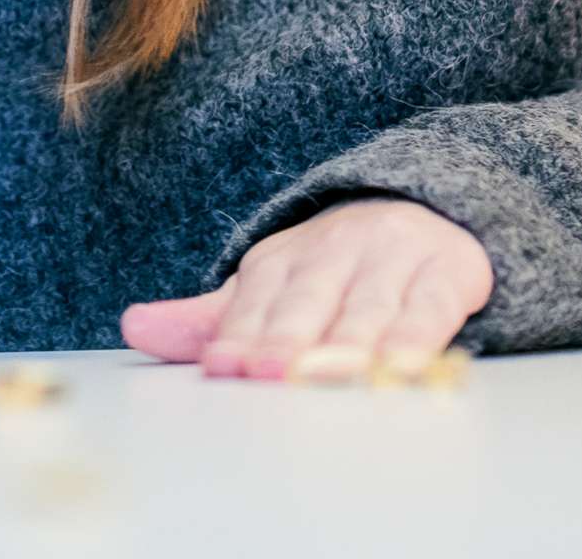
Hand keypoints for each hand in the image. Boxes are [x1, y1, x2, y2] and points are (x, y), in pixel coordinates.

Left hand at [118, 196, 493, 378]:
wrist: (431, 206)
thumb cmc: (337, 271)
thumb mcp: (272, 288)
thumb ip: (210, 319)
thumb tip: (133, 327)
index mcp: (281, 257)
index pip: (255, 298)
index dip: (238, 332)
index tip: (221, 365)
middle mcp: (335, 250)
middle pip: (307, 300)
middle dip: (286, 338)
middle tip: (267, 372)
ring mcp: (392, 258)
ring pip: (368, 308)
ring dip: (348, 344)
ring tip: (328, 376)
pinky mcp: (447, 273)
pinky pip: (430, 309)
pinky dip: (417, 339)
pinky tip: (403, 368)